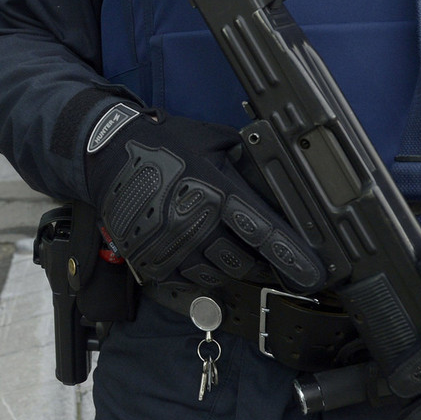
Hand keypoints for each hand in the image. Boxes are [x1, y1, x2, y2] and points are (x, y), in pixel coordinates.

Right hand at [84, 106, 323, 292]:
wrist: (107, 158)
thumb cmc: (161, 146)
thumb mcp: (209, 139)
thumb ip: (243, 156)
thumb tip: (271, 172)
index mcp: (214, 193)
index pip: (263, 233)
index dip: (291, 256)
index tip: (313, 274)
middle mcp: (195, 226)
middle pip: (244, 262)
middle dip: (258, 259)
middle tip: (260, 249)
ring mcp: (173, 248)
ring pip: (218, 274)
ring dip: (228, 264)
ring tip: (220, 241)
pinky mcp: (154, 262)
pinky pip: (190, 279)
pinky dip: (199, 269)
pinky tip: (195, 247)